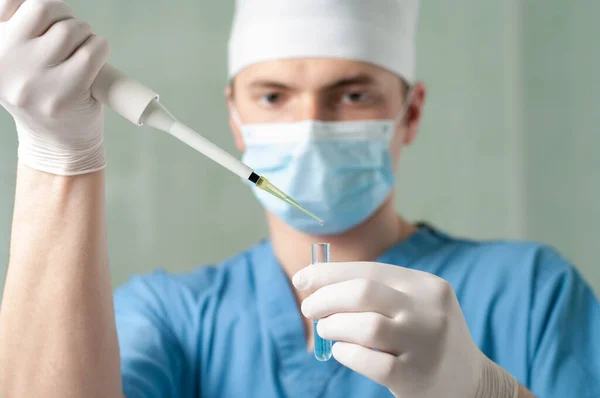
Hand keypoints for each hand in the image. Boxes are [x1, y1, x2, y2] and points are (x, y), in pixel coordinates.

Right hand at [0, 0, 109, 174]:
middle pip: (44, 8)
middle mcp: (6, 61)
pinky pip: (93, 51)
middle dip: (65, 17)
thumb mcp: (14, 62)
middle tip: (70, 36)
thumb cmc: (41, 96)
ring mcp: (35, 78)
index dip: (32, 6)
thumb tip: (39, 2)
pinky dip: (101, 48)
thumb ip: (20, 30)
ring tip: (81, 54)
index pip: (10, 1)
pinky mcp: (66, 92)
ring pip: (72, 29)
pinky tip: (96, 63)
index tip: (43, 24)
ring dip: (85, 35)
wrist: (55, 146)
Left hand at [293, 262, 517, 397]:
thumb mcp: (415, 305)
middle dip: (325, 298)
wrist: (470, 382)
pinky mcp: (416, 377)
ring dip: (334, 326)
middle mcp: (428, 311)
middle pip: (363, 293)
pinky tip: (342, 351)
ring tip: (326, 330)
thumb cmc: (425, 337)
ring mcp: (424, 344)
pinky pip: (369, 360)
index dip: (329, 273)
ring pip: (365, 326)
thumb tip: (315, 284)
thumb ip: (376, 292)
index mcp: (426, 286)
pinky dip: (346, 353)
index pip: (369, 270)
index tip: (301, 279)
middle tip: (308, 309)